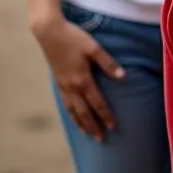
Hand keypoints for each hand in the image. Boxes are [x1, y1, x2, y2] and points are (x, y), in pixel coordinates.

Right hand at [33, 16, 123, 140]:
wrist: (49, 33)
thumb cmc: (74, 38)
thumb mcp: (94, 48)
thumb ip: (108, 63)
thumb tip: (123, 77)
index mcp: (82, 79)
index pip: (97, 102)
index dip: (105, 115)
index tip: (113, 126)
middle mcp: (71, 87)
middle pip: (83, 112)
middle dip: (93, 126)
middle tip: (101, 139)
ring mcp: (62, 86)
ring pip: (72, 110)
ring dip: (80, 124)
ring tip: (87, 135)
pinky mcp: (57, 82)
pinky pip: (65, 103)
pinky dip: (70, 114)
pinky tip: (74, 117)